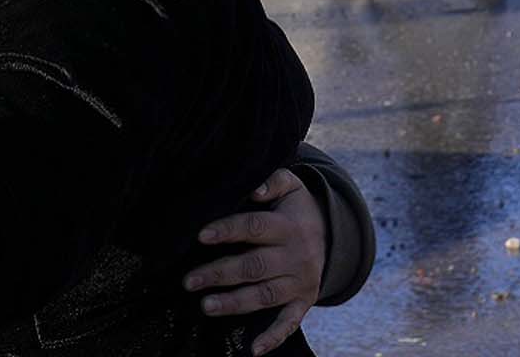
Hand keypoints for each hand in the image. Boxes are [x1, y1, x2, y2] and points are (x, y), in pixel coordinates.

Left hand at [183, 168, 325, 355]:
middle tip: (188, 281)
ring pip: (265, 295)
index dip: (228, 230)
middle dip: (219, 273)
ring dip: (235, 303)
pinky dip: (273, 338)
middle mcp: (296, 257)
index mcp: (288, 227)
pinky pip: (289, 323)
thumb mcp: (291, 186)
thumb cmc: (295, 208)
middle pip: (254, 266)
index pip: (255, 228)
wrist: (331, 235)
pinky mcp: (303, 302)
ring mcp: (300, 282)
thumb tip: (254, 189)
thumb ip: (272, 180)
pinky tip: (252, 349)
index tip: (200, 235)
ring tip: (205, 306)